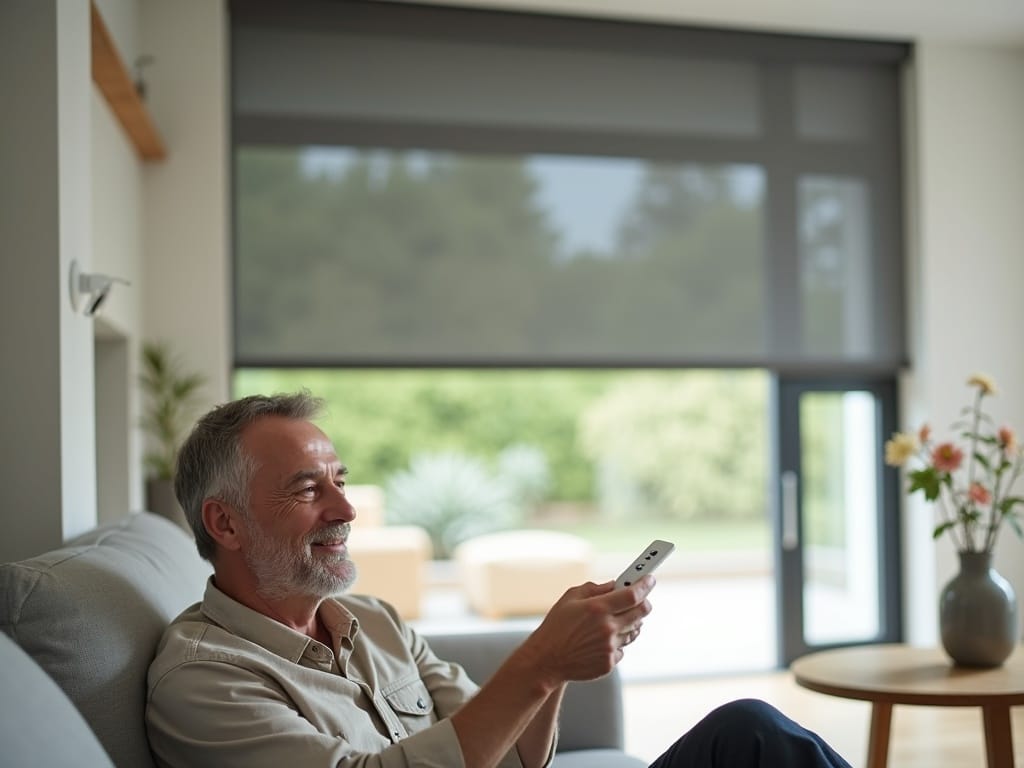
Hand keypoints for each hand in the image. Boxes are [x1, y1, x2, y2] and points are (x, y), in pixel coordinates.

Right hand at [516, 576, 655, 685]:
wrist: (546, 659)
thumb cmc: (556, 626)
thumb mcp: (571, 598)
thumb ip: (595, 588)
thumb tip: (616, 584)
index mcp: (598, 608)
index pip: (633, 594)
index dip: (645, 585)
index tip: (650, 579)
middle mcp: (607, 628)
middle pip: (642, 612)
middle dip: (644, 602)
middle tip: (639, 599)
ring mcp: (610, 647)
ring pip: (634, 631)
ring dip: (630, 623)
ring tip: (614, 620)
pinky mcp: (609, 663)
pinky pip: (623, 648)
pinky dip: (617, 642)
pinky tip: (601, 640)